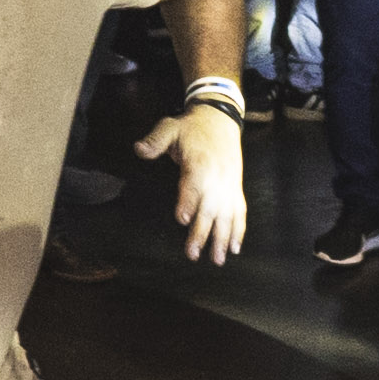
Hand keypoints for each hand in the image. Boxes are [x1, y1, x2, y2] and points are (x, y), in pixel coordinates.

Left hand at [142, 95, 249, 263]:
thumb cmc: (191, 128)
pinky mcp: (236, 189)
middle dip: (202, 232)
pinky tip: (235, 248)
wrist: (221, 120)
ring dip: (223, 239)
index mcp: (199, 163)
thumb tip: (138, 149)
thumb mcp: (170, 127)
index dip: (188, 201)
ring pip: (227, 216)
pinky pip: (240, 212)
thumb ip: (154, 140)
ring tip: (217, 260)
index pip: (193, 185)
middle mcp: (216, 178)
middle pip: (209, 208)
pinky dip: (239, 230)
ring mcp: (229, 185)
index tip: (181, 218)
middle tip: (192, 254)